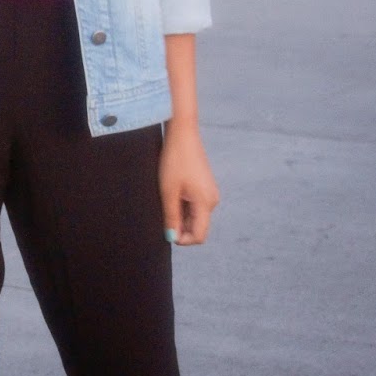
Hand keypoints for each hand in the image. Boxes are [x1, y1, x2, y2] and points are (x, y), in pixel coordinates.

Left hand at [158, 121, 219, 245]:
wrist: (183, 135)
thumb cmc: (174, 161)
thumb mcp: (168, 192)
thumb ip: (171, 217)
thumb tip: (172, 238)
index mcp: (205, 203)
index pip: (199, 236)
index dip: (183, 240)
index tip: (166, 231)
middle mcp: (212, 200)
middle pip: (198, 227)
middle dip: (181, 227)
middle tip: (162, 213)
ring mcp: (210, 193)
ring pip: (195, 217)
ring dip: (181, 216)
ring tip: (167, 199)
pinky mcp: (205, 187)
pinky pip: (195, 205)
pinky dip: (184, 206)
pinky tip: (172, 193)